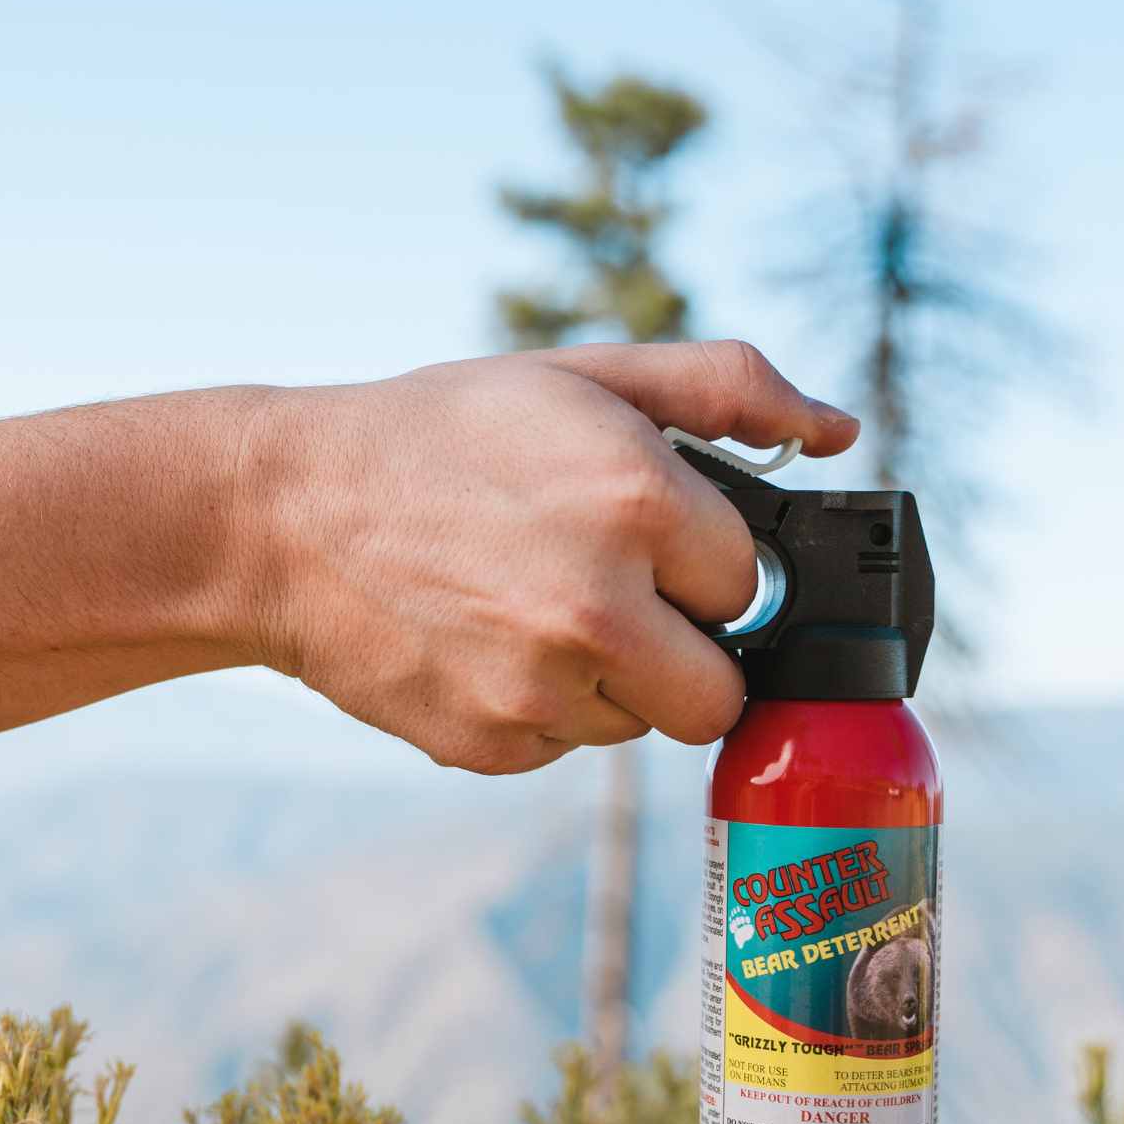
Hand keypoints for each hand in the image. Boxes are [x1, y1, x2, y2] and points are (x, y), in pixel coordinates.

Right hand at [237, 341, 857, 773]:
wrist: (283, 517)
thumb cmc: (445, 435)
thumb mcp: (586, 375)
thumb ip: (728, 388)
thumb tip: (840, 432)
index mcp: (638, 502)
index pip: (749, 582)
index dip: (702, 562)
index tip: (651, 542)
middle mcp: (598, 608)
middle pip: (720, 691)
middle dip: (685, 648)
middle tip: (619, 598)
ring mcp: (541, 691)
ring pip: (642, 724)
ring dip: (614, 680)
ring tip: (535, 608)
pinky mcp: (494, 748)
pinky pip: (567, 747)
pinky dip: (545, 708)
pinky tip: (490, 645)